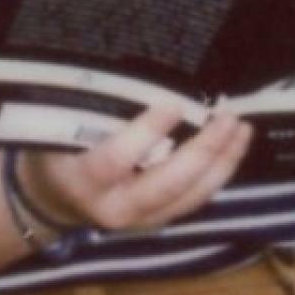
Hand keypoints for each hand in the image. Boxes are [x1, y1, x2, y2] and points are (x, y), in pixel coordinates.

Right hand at [21, 99, 254, 234]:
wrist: (52, 202)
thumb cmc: (55, 153)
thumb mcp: (56, 131)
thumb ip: (90, 112)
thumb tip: (136, 73)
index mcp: (83, 181)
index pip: (117, 160)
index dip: (147, 133)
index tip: (174, 104)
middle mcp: (114, 208)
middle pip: (167, 184)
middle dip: (203, 151)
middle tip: (226, 116)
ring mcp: (140, 221)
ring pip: (190, 197)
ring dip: (222, 163)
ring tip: (242, 128)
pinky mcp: (158, 222)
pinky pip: (195, 200)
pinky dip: (218, 173)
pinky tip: (234, 146)